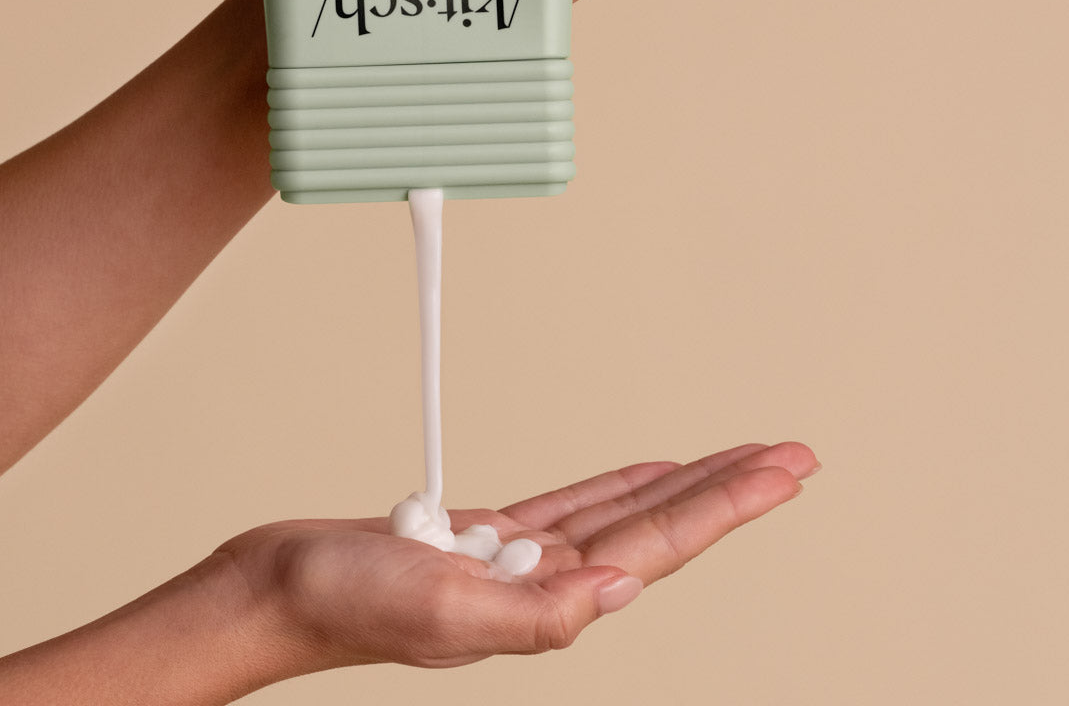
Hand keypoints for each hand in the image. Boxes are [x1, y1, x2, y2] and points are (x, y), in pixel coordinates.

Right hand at [214, 441, 816, 673]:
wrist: (277, 588)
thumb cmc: (341, 601)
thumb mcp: (439, 607)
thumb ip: (532, 611)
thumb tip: (616, 594)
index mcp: (546, 604)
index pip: (661, 546)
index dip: (728, 506)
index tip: (784, 473)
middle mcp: (545, 583)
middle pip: (660, 527)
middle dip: (729, 490)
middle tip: (791, 457)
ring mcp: (518, 559)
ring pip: (622, 510)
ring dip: (682, 482)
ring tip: (735, 460)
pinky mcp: (485, 535)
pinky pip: (570, 503)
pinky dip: (614, 484)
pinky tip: (645, 473)